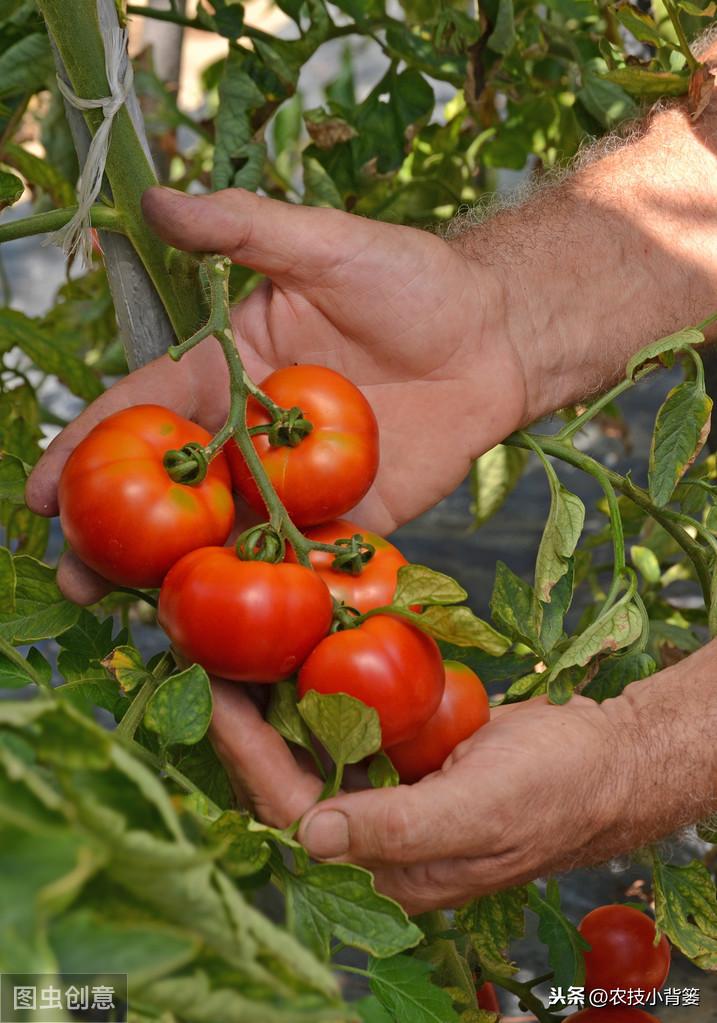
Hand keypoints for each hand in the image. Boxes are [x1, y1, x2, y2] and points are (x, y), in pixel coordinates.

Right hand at [26, 186, 528, 602]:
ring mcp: (298, 485)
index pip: (144, 413)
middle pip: (174, 492)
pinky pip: (303, 561)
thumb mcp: (323, 244)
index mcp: (229, 372)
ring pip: (227, 537)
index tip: (41, 494)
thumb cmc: (412, 281)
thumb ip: (243, 229)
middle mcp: (252, 436)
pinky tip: (236, 634)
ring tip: (135, 618)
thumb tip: (154, 198)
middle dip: (120, 535)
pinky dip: (271, 593)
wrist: (496, 336)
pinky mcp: (350, 520)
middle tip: (74, 578)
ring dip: (181, 578)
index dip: (89, 449)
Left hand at [210, 685, 641, 912]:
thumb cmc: (555, 790)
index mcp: (387, 868)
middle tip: (210, 661)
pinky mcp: (403, 764)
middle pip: (287, 783)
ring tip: (241, 653)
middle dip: (245, 728)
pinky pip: (346, 732)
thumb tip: (309, 836)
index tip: (213, 690)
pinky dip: (318, 696)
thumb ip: (398, 829)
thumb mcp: (480, 810)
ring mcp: (389, 798)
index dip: (246, 753)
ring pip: (310, 755)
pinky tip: (300, 657)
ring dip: (274, 708)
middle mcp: (377, 840)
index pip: (291, 811)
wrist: (608, 760)